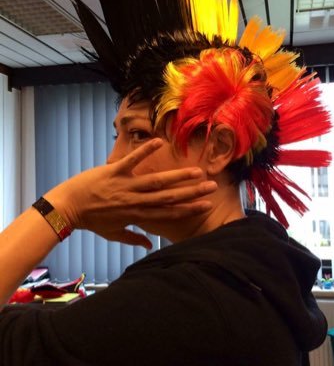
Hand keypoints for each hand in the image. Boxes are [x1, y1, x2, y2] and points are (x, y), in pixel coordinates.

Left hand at [45, 139, 216, 246]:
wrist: (68, 208)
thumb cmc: (92, 221)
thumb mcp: (114, 233)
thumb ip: (134, 239)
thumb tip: (151, 245)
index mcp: (138, 215)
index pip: (168, 213)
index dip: (189, 209)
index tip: (206, 205)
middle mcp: (136, 201)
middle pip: (169, 197)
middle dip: (192, 193)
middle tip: (211, 187)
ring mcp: (126, 186)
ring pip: (157, 181)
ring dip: (178, 176)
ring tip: (197, 171)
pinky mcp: (114, 172)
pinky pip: (132, 161)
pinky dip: (145, 151)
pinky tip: (160, 141)